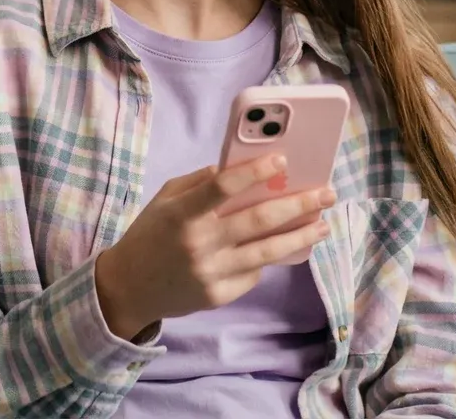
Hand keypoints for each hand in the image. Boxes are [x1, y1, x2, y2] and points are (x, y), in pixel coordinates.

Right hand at [93, 155, 334, 340]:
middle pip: (258, 220)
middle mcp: (199, 243)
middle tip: (326, 192)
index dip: (255, 171)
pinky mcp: (219, 296)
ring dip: (301, 236)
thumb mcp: (165, 199)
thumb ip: (199, 183)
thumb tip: (241, 167)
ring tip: (323, 224)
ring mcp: (211, 272)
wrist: (129, 287)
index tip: (283, 160)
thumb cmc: (149, 235)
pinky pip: (253, 273)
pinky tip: (282, 248)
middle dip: (298, 204)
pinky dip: (268, 259)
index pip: (223, 186)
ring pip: (267, 252)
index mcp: (182, 213)